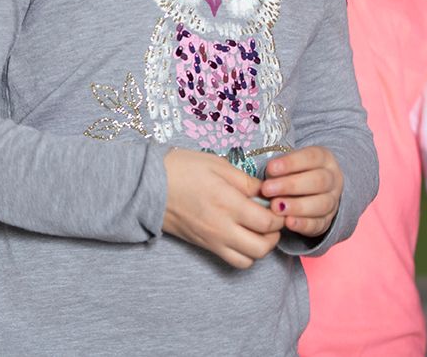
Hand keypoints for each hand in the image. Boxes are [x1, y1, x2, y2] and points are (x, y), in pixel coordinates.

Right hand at [161, 149, 282, 268]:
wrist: (147, 185)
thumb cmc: (181, 168)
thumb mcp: (216, 164)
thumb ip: (245, 181)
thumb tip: (265, 193)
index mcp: (227, 203)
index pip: (268, 222)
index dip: (279, 215)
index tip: (276, 205)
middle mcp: (222, 227)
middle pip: (263, 246)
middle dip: (274, 235)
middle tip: (270, 219)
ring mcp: (213, 240)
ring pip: (250, 260)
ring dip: (260, 248)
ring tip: (257, 230)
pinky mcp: (205, 246)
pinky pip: (233, 261)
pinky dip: (244, 255)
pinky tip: (241, 237)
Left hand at [260, 145, 342, 238]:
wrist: (309, 191)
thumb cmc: (291, 172)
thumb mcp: (287, 163)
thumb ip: (278, 167)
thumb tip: (256, 177)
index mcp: (323, 158)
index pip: (311, 157)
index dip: (291, 163)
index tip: (270, 168)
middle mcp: (332, 179)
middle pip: (318, 181)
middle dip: (290, 185)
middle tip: (267, 189)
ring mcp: (332, 201)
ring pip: (321, 204)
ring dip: (297, 206)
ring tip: (275, 207)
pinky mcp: (327, 221)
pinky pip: (318, 224)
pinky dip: (303, 224)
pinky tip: (288, 222)